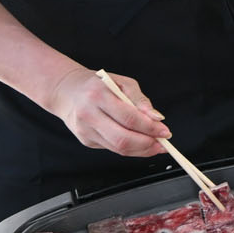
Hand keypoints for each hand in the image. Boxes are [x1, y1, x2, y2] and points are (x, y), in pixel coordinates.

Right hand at [42, 67, 169, 156]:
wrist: (68, 92)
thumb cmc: (99, 85)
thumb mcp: (122, 82)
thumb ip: (140, 100)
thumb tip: (157, 118)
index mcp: (98, 95)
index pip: (129, 117)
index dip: (150, 128)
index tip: (165, 131)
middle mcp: (88, 115)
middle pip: (122, 138)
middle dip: (147, 144)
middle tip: (163, 143)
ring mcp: (85, 130)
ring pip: (118, 148)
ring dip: (142, 150)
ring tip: (156, 145)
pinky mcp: (86, 140)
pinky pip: (113, 148)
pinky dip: (131, 149)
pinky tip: (140, 144)